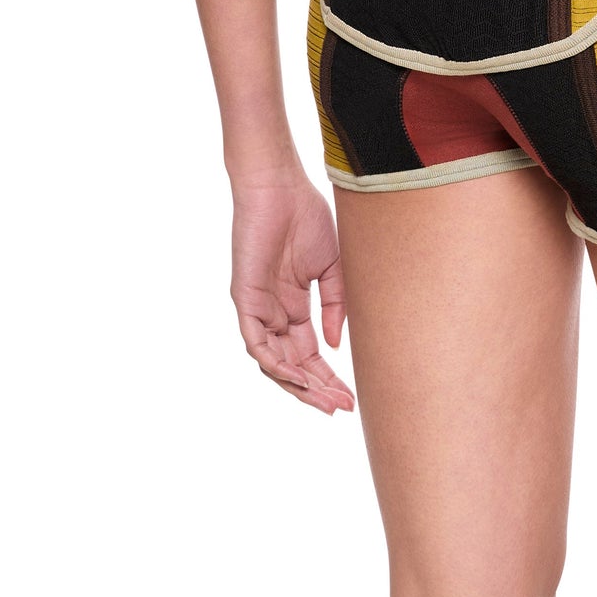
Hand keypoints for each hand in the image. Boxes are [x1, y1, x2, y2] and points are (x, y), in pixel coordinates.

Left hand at [230, 176, 353, 414]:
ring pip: (274, 362)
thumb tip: (334, 346)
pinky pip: (256, 344)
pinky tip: (298, 379)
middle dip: (318, 389)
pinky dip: (276, 364)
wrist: (280, 188)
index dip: (330, 377)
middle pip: (294, 365)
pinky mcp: (245, 300)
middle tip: (342, 408)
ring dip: (299, 385)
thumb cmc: (305, 218)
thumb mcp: (331, 269)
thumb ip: (334, 307)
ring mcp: (258, 309)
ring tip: (325, 401)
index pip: (310, 353)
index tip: (352, 397)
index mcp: (294, 306)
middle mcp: (273, 313)